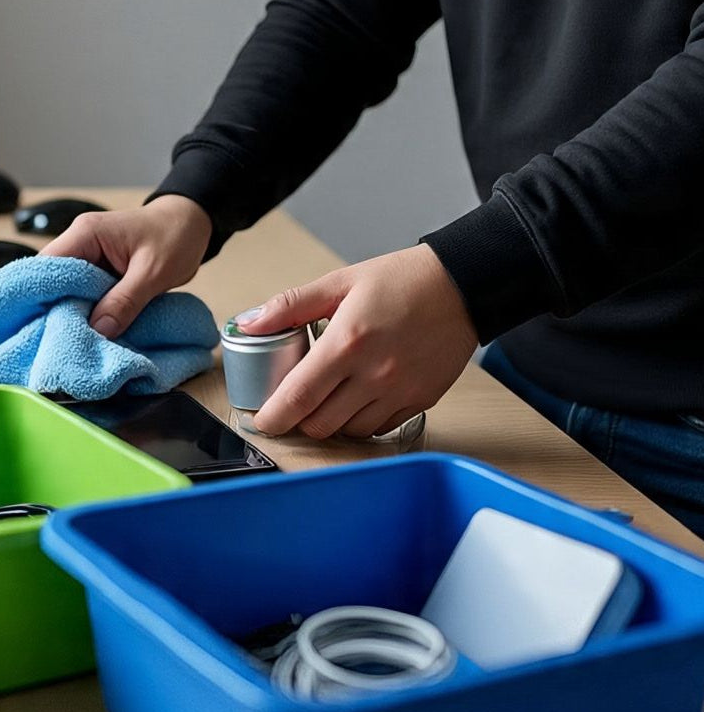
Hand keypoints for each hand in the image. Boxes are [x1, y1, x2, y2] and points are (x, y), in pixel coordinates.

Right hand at [39, 195, 211, 337]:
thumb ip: (125, 301)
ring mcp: (88, 256)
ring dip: (73, 313)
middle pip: (52, 281)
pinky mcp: (98, 270)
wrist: (192, 223)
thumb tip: (99, 330)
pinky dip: (87, 311)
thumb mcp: (154, 272)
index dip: (41, 297)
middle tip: (62, 341)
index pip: (48, 266)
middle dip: (57, 310)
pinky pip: (84, 293)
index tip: (45, 328)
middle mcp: (80, 242)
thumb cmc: (176, 236)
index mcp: (86, 233)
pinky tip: (90, 331)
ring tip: (73, 341)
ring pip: (67, 290)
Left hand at [240, 244, 477, 437]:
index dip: (273, 417)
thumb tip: (249, 323)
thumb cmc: (401, 280)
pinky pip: (380, 428)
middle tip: (292, 404)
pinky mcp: (421, 401)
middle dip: (298, 420)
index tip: (262, 420)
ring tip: (326, 398)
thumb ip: (290, 305)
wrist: (462, 285)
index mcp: (347, 342)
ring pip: (349, 431)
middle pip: (319, 423)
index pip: (298, 397)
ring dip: (330, 421)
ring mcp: (400, 391)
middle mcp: (374, 374)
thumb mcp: (339, 282)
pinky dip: (361, 422)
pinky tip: (355, 399)